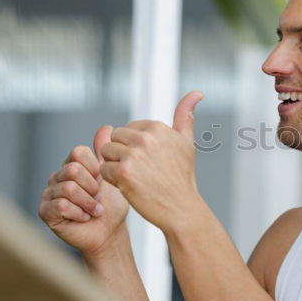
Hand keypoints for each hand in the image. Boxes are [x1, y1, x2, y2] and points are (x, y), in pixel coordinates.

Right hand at [39, 125, 129, 256]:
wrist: (109, 232)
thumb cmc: (111, 206)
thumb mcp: (112, 176)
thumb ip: (106, 153)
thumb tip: (107, 127)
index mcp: (73, 165)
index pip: (78, 152)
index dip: (95, 168)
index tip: (103, 182)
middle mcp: (58, 177)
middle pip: (72, 169)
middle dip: (93, 187)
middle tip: (99, 198)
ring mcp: (49, 193)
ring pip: (68, 188)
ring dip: (88, 202)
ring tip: (95, 209)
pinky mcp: (45, 211)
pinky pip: (61, 205)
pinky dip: (80, 213)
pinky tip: (85, 217)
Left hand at [99, 91, 204, 231]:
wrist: (181, 208)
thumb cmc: (182, 177)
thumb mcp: (186, 143)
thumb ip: (186, 115)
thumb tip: (197, 92)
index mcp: (158, 127)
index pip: (128, 129)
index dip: (134, 146)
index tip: (150, 161)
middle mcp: (146, 138)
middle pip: (115, 138)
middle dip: (123, 154)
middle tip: (142, 171)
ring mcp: (133, 155)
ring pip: (107, 153)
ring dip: (116, 166)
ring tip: (136, 178)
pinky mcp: (122, 172)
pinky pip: (104, 169)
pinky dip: (112, 180)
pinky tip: (130, 186)